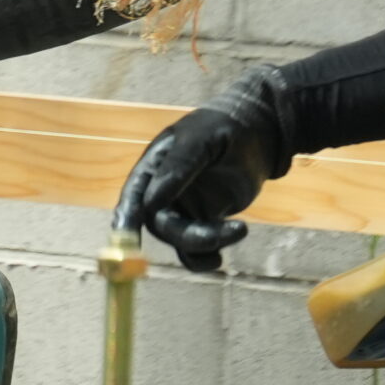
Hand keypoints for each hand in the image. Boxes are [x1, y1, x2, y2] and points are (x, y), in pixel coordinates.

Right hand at [112, 67, 292, 271]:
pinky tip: (220, 258)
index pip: (133, 197)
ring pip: (180, 240)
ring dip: (202, 246)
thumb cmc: (224, 127)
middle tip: (218, 236)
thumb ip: (179, 165)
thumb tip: (151, 202)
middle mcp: (163, 190)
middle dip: (184, 236)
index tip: (126, 241)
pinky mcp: (204, 220)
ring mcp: (184, 207)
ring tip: (239, 230)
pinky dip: (204, 258)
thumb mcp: (201, 138)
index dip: (126, 221)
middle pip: (159, 224)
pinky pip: (196, 249)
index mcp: (154, 165)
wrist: (258, 133)